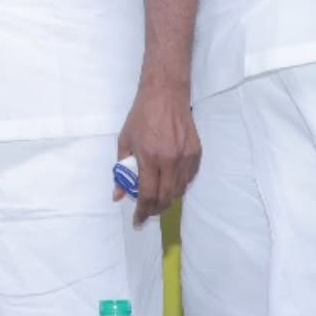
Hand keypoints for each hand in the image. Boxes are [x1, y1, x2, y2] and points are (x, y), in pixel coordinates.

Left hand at [116, 79, 200, 226]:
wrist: (165, 94)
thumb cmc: (141, 116)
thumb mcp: (125, 141)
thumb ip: (122, 170)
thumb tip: (119, 195)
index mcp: (150, 156)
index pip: (148, 195)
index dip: (142, 212)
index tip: (137, 221)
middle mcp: (170, 160)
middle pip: (166, 198)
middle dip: (155, 210)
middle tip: (147, 212)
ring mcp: (186, 157)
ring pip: (180, 191)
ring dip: (168, 199)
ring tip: (157, 197)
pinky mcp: (197, 153)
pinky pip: (189, 179)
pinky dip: (179, 186)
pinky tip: (170, 183)